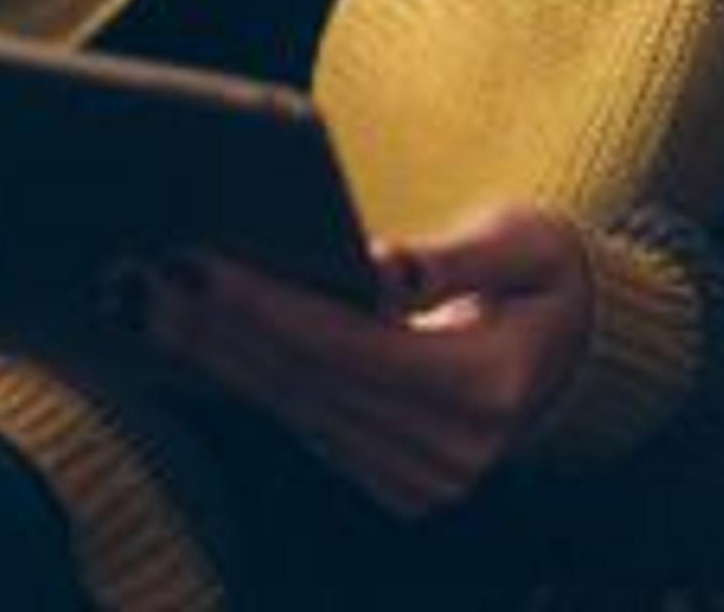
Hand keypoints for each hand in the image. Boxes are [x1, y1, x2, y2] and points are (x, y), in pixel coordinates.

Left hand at [128, 205, 599, 519]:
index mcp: (486, 387)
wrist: (579, 348)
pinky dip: (248, 379)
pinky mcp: (395, 483)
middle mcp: (451, 450)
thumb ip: (452, 255)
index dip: (269, 305)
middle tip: (144, 275)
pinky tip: (194, 338)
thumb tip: (375, 266)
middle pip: (307, 382)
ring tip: (147, 301)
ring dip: (216, 356)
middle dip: (219, 328)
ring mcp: (421, 478)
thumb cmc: (546, 276)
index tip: (200, 262)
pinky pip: (304, 425)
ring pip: (294, 409)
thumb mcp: (527, 241)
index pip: (350, 346)